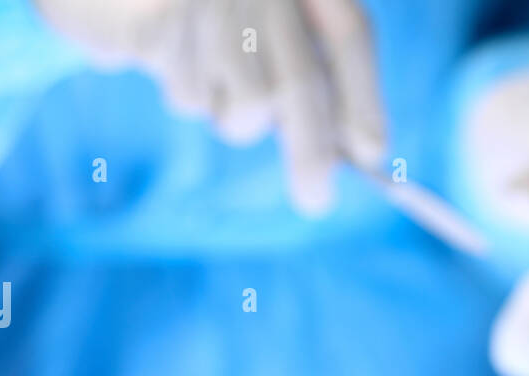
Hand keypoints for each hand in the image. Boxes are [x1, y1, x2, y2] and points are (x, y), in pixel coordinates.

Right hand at [34, 0, 385, 214]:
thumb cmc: (207, 7)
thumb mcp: (270, 25)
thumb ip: (314, 72)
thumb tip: (360, 147)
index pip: (348, 35)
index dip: (364, 99)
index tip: (373, 155)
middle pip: (300, 82)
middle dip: (312, 151)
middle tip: (317, 201)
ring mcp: (205, 0)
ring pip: (247, 104)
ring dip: (235, 118)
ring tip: (213, 80)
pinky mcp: (155, 23)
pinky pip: (191, 97)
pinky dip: (190, 97)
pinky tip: (173, 59)